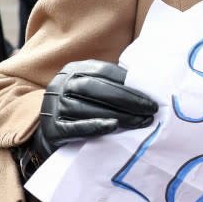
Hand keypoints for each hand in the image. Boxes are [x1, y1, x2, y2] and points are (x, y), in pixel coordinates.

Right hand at [33, 59, 158, 156]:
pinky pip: (74, 127)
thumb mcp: (92, 87)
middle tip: (150, 110)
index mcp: (74, 70)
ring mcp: (53, 106)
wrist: (53, 131)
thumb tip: (148, 84)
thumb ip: (112, 83)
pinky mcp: (51, 128)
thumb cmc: (82, 105)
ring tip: (141, 122)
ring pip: (88, 108)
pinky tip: (114, 127)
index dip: (129, 83)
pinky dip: (95, 126)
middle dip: (127, 100)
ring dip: (119, 115)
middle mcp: (61, 84)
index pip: (104, 72)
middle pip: (95, 88)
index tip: (151, 97)